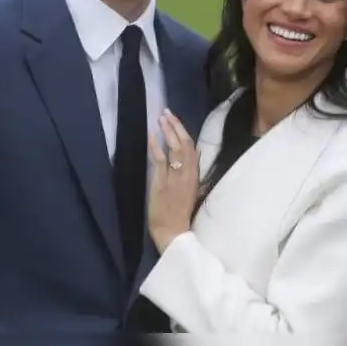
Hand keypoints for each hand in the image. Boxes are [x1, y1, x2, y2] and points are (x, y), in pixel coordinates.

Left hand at [147, 108, 198, 253]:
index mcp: (195, 176)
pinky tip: (151, 135)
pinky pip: (160, 161)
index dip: (185, 132)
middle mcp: (188, 174)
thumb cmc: (180, 215)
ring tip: (161, 118)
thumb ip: (191, 174)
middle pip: (185, 144)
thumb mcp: (191, 191)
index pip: (193, 149)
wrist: (174, 233)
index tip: (177, 120)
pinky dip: (156, 146)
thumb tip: (193, 156)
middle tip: (167, 113)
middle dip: (176, 127)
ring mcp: (175, 178)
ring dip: (167, 131)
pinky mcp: (162, 184)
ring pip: (175, 149)